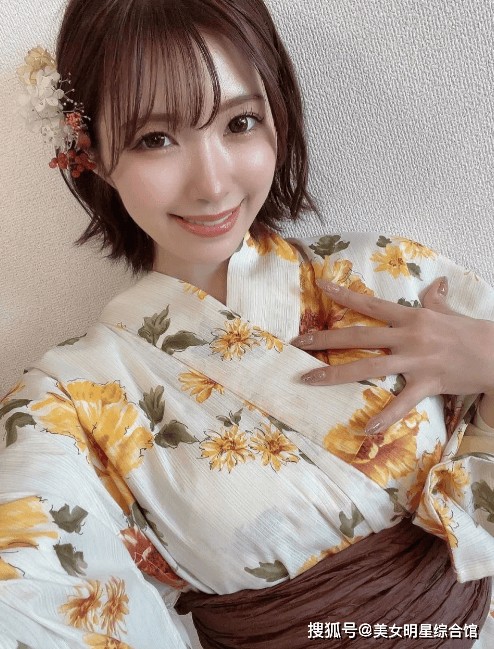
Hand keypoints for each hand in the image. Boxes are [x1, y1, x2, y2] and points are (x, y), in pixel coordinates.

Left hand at [291, 277, 493, 433]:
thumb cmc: (470, 332)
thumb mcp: (449, 311)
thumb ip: (436, 299)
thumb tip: (436, 283)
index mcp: (410, 316)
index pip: (370, 304)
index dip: (344, 295)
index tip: (320, 287)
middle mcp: (408, 335)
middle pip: (358, 335)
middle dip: (325, 340)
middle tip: (297, 344)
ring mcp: (416, 360)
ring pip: (368, 366)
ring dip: (335, 375)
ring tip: (308, 381)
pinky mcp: (427, 383)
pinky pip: (402, 403)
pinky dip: (385, 417)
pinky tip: (366, 430)